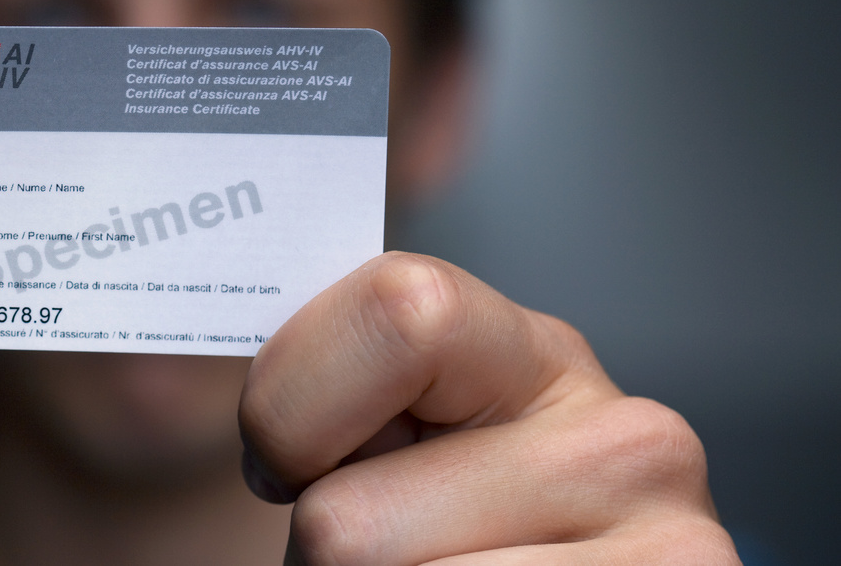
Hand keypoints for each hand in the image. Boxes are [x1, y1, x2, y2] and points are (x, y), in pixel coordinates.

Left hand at [238, 252, 737, 563]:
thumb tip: (183, 334)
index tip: (281, 460)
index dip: (292, 403)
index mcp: (530, 353)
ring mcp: (668, 550)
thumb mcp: (396, 431)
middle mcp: (624, 439)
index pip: (397, 310)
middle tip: (386, 551)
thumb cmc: (431, 523)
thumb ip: (339, 379)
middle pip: (347, 524)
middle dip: (325, 554)